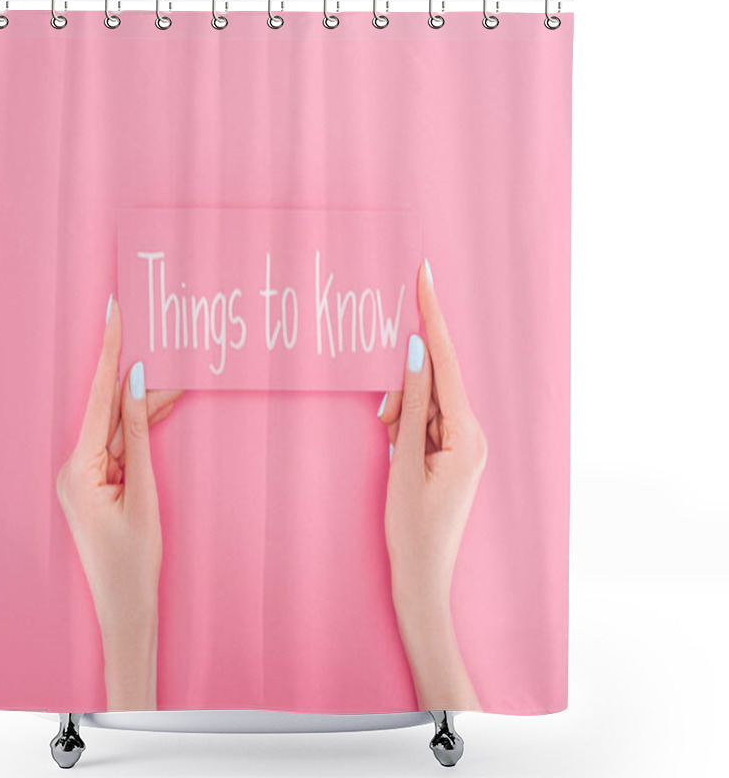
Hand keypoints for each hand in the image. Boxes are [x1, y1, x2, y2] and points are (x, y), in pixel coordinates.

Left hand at [55, 295, 180, 709]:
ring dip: (146, 403)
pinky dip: (142, 429)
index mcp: (79, 468)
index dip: (109, 352)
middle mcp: (76, 466)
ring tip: (176, 375)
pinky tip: (162, 406)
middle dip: (137, 376)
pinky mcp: (100, 482)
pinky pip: (122, 445)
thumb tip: (139, 385)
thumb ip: (141, 435)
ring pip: (119, 426)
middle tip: (162, 341)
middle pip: (110, 409)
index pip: (98, 398)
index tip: (113, 314)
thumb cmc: (134, 559)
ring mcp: (87, 475)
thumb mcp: (144, 492)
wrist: (127, 607)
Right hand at [378, 260, 486, 710]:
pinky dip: (406, 424)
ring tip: (387, 442)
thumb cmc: (412, 529)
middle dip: (404, 389)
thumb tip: (414, 354)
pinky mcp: (450, 453)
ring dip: (401, 411)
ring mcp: (462, 444)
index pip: (447, 363)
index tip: (424, 277)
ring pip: (426, 401)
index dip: (433, 317)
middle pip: (435, 382)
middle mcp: (472, 434)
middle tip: (384, 423)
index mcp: (467, 435)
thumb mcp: (404, 463)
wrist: (421, 578)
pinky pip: (425, 421)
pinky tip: (394, 443)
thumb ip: (411, 405)